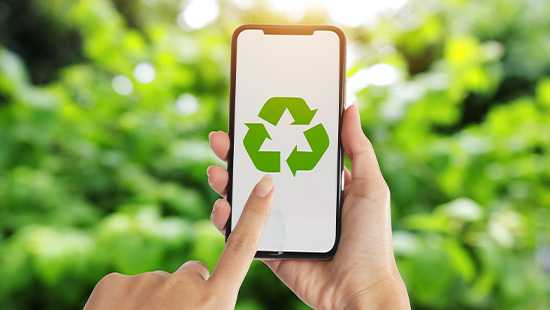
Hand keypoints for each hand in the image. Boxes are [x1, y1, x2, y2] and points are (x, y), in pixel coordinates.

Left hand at [84, 175, 274, 309]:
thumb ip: (214, 303)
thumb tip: (208, 286)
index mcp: (214, 302)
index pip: (242, 249)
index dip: (255, 215)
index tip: (265, 184)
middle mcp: (185, 285)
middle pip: (195, 274)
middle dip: (188, 293)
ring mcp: (148, 281)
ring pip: (160, 284)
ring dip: (155, 302)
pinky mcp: (114, 281)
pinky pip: (129, 285)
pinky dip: (126, 302)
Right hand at [207, 103, 409, 308]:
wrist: (359, 292)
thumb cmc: (371, 241)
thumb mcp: (370, 188)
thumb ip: (358, 150)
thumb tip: (349, 108)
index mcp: (319, 185)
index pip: (288, 155)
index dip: (268, 138)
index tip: (251, 120)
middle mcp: (297, 201)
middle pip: (261, 173)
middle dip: (237, 156)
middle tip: (221, 140)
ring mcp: (281, 224)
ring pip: (246, 199)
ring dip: (226, 183)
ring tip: (215, 170)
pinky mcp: (269, 248)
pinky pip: (244, 230)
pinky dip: (228, 218)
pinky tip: (222, 205)